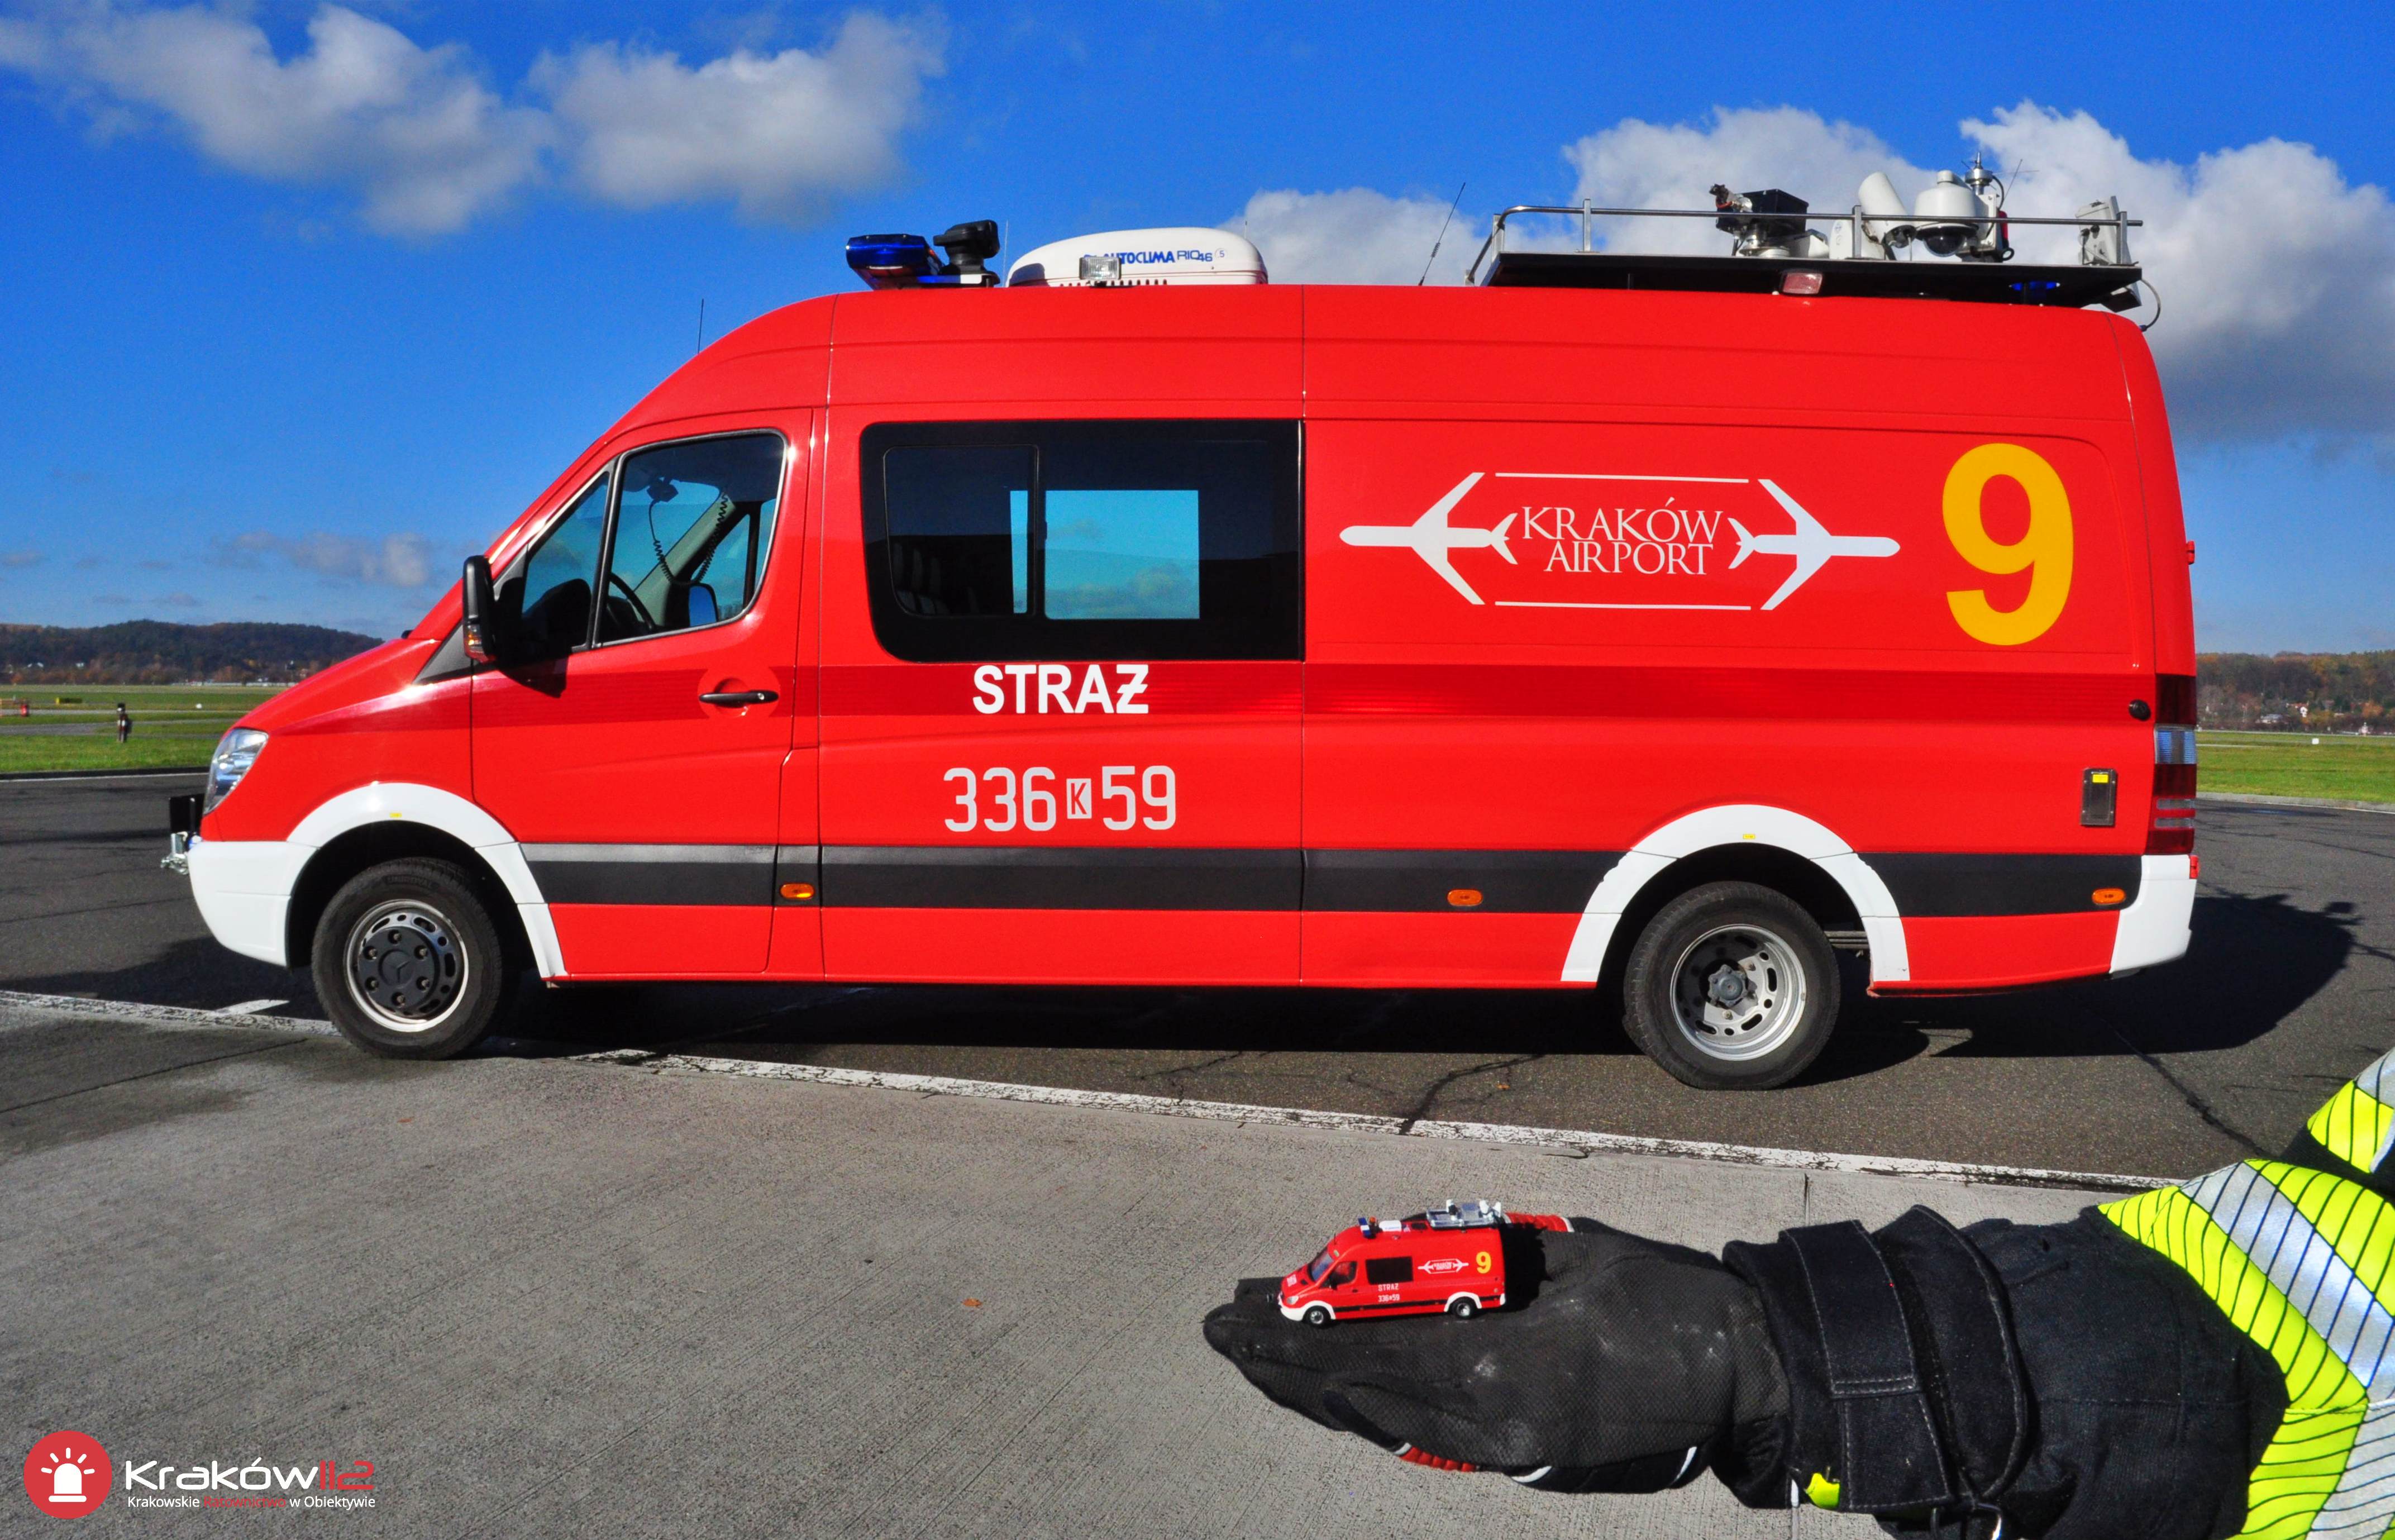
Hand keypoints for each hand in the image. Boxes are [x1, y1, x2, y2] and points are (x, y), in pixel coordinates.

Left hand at [1201, 1218, 1785, 1490]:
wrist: (1741, 1372)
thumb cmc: (1658, 1294)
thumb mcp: (1563, 1253)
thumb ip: (1475, 1266)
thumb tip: (1392, 1270)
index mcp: (1497, 1361)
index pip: (1363, 1347)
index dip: (1292, 1332)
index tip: (1237, 1310)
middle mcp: (1488, 1419)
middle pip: (1355, 1393)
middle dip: (1280, 1363)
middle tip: (1219, 1332)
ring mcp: (1504, 1450)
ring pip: (1380, 1420)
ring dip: (1312, 1389)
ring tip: (1255, 1359)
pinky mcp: (1521, 1461)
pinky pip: (1421, 1435)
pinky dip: (1366, 1408)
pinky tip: (1329, 1390)